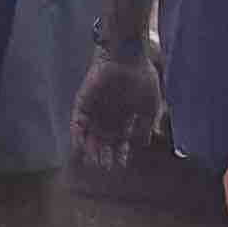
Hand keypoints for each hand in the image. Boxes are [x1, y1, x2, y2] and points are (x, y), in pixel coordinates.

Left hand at [78, 49, 166, 168]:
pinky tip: (79, 147)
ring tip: (92, 162)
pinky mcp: (82, 103)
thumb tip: (141, 145)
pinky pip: (77, 122)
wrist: (128, 58)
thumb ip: (144, 126)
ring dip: (90, 148)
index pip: (120, 140)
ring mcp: (94, 110)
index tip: (121, 165)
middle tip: (105, 168)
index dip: (120, 153)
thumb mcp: (149, 107)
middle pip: (103, 141)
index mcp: (124, 118)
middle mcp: (108, 116)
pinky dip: (78, 135)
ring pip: (90, 135)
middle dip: (104, 154)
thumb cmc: (142, 80)